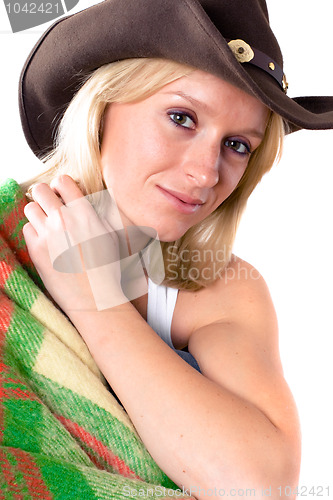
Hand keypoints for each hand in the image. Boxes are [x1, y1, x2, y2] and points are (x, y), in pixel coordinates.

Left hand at [23, 175, 125, 314]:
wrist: (94, 297)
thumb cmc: (106, 269)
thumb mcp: (110, 235)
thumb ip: (95, 215)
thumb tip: (86, 203)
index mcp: (84, 213)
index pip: (63, 181)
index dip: (60, 186)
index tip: (62, 194)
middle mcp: (64, 219)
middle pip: (40, 190)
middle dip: (44, 196)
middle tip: (50, 206)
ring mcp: (47, 234)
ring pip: (29, 207)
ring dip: (37, 213)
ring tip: (47, 224)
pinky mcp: (36, 249)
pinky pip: (27, 229)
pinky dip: (34, 232)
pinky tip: (45, 242)